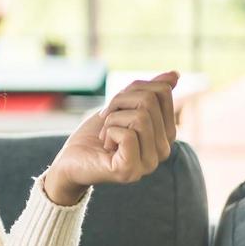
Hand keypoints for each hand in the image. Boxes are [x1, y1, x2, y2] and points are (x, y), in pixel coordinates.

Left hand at [46, 70, 179, 201]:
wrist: (70, 161)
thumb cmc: (95, 135)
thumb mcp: (120, 107)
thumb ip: (147, 93)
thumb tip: (175, 74)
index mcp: (165, 133)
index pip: (162, 92)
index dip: (131, 91)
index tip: (115, 107)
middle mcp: (163, 150)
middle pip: (149, 102)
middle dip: (118, 103)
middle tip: (105, 121)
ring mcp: (149, 163)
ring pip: (140, 118)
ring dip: (111, 120)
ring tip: (105, 135)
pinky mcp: (130, 171)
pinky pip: (127, 135)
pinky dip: (108, 133)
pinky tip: (105, 146)